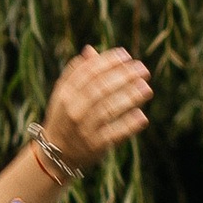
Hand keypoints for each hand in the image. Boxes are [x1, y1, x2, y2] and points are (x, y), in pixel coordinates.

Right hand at [41, 45, 151, 166]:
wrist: (56, 152)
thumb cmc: (65, 117)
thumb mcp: (64, 94)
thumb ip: (76, 73)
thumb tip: (90, 50)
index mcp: (65, 94)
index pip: (88, 73)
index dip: (108, 62)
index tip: (126, 55)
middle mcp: (73, 110)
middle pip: (100, 89)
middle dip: (123, 77)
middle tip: (143, 69)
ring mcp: (83, 128)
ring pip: (108, 110)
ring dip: (129, 98)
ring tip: (146, 88)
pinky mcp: (95, 146)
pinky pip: (114, 134)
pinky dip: (128, 125)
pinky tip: (142, 116)